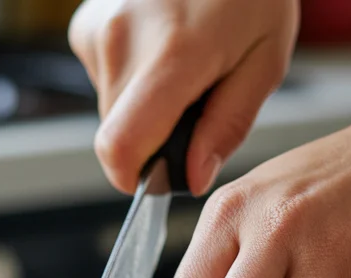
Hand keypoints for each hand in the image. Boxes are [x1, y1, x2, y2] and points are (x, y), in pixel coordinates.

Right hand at [69, 0, 298, 195]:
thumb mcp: (265, 61)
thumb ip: (227, 126)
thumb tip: (192, 177)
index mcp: (172, 56)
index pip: (120, 148)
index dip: (137, 177)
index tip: (162, 176)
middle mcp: (122, 41)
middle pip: (118, 135)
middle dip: (155, 138)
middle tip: (197, 102)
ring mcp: (97, 29)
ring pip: (112, 110)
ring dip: (145, 107)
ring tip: (184, 66)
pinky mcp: (85, 25)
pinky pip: (105, 81)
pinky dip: (132, 80)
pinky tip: (161, 49)